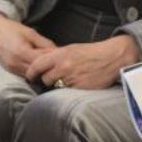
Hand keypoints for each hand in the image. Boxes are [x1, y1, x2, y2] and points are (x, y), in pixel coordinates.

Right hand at [0, 12, 56, 76]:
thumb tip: (59, 54)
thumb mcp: (31, 33)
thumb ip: (45, 44)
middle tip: (55, 62)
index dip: (52, 60)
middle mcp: (15, 63)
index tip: (60, 57)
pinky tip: (35, 64)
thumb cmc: (13, 28)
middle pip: (38, 71)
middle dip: (47, 67)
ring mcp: (10, 68)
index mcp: (21, 52)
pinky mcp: (8, 70)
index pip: (43, 62)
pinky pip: (24, 75)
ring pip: (32, 76)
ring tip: (46, 63)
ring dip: (40, 71)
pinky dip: (32, 71)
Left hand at [26, 36, 140, 90]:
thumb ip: (55, 57)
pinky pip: (67, 92)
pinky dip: (68, 90)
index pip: (37, 65)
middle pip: (45, 79)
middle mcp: (63, 67)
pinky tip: (74, 84)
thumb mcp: (70, 49)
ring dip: (57, 86)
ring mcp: (72, 79)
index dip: (31, 72)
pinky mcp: (80, 88)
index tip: (30, 76)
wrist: (111, 57)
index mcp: (59, 55)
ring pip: (55, 87)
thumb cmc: (90, 52)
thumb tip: (41, 65)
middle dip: (46, 80)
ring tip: (64, 81)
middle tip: (50, 79)